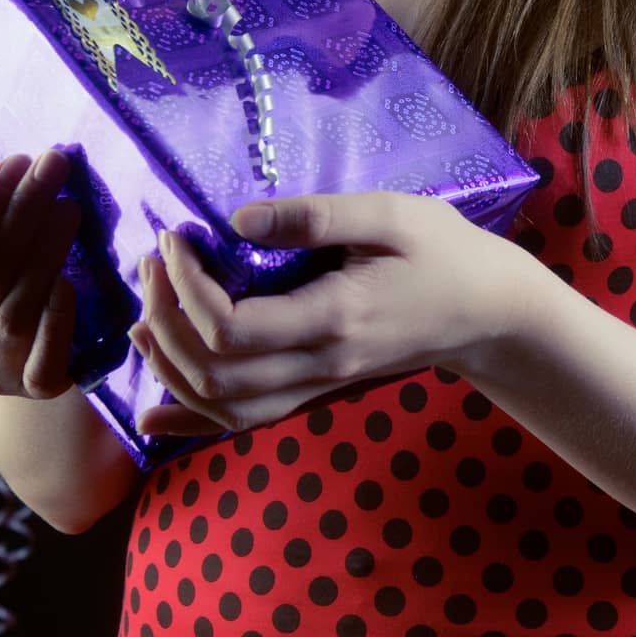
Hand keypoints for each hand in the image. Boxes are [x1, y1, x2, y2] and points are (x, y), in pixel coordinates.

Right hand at [0, 150, 80, 398]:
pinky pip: (49, 356)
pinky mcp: (38, 388)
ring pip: (20, 310)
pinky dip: (60, 318)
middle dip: (23, 215)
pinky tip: (70, 279)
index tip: (14, 162)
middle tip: (53, 168)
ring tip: (68, 206)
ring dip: (48, 253)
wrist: (28, 336)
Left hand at [129, 191, 525, 438]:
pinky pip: (245, 422)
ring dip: (169, 363)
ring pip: (222, 406)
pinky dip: (192, 419)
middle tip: (153, 262)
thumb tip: (238, 219)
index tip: (177, 238)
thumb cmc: (443, 251)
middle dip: (165, 318)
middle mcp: (321, 367)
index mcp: (335, 318)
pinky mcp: (318, 392)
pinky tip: (152, 414)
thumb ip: (314, 216)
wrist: (490, 312)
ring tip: (145, 310)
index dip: (186, 287)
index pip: (232, 328)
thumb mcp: (389, 214)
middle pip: (214, 371)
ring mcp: (320, 387)